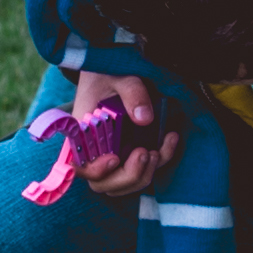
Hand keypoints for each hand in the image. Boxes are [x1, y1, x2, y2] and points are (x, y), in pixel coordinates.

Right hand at [71, 69, 180, 198]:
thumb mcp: (121, 76)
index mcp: (82, 135)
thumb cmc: (110, 72)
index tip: (114, 158)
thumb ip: (132, 93)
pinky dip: (161, 160)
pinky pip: (145, 168)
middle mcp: (96, 151)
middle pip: (104, 183)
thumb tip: (145, 118)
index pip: (81, 167)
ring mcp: (115, 154)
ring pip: (125, 184)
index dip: (96, 171)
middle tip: (145, 153)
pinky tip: (171, 139)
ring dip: (144, 175)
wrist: (115, 68)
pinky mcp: (133, 151)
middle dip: (127, 177)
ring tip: (158, 151)